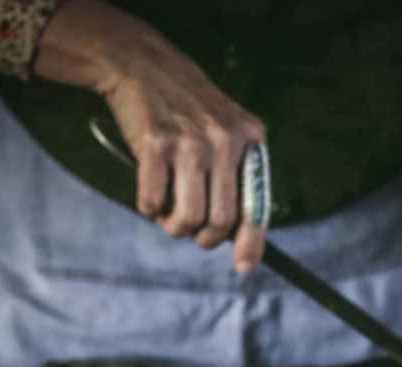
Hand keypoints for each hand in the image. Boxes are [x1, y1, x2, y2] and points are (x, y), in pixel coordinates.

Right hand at [36, 0, 265, 270]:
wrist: (144, 65)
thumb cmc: (188, 110)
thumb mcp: (227, 131)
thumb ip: (237, 179)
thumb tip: (242, 245)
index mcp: (250, 139)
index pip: (256, 204)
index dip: (251, 242)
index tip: (243, 267)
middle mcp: (225, 141)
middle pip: (220, 221)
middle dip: (203, 237)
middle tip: (189, 228)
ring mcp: (190, 142)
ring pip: (189, 218)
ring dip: (175, 227)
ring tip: (168, 214)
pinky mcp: (155, 144)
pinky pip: (153, 202)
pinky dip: (149, 208)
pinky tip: (150, 193)